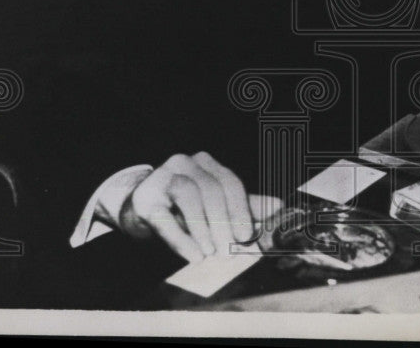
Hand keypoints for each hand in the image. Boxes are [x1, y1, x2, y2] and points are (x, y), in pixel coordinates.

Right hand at [118, 151, 280, 262]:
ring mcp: (162, 177)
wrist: (141, 208)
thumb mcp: (214, 204)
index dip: (240, 209)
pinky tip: (193, 256)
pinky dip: (181, 239)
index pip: (230, 182)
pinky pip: (164, 218)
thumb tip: (278, 207)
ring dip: (203, 227)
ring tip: (210, 252)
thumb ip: (244, 206)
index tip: (246, 235)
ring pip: (188, 195)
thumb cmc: (182, 206)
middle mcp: (186, 163)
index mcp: (207, 163)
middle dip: (223, 222)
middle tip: (229, 250)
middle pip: (211, 189)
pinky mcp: (145, 199)